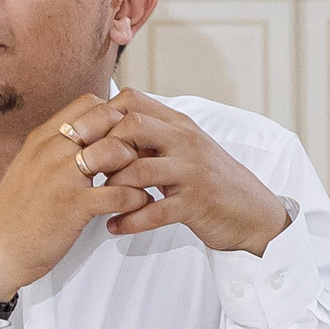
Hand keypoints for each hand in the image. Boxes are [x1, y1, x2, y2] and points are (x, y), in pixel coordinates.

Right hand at [0, 93, 151, 296]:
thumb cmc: (15, 214)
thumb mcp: (29, 168)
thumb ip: (54, 150)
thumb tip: (82, 140)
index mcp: (42, 139)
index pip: (88, 104)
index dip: (113, 114)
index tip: (122, 134)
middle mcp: (52, 150)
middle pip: (108, 119)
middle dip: (131, 134)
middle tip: (140, 154)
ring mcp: (63, 177)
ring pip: (118, 150)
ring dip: (137, 164)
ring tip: (141, 179)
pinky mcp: (74, 206)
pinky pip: (120, 193)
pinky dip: (138, 199)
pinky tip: (138, 204)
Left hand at [63, 90, 289, 254]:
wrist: (252, 212)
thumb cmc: (208, 181)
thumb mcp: (181, 150)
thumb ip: (150, 137)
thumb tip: (105, 128)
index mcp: (178, 125)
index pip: (133, 101)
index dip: (100, 115)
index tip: (77, 136)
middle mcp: (186, 141)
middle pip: (133, 126)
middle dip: (101, 147)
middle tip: (81, 168)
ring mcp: (193, 171)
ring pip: (140, 169)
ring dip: (112, 186)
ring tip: (96, 200)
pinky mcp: (197, 203)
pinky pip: (155, 211)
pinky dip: (130, 221)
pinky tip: (113, 227)